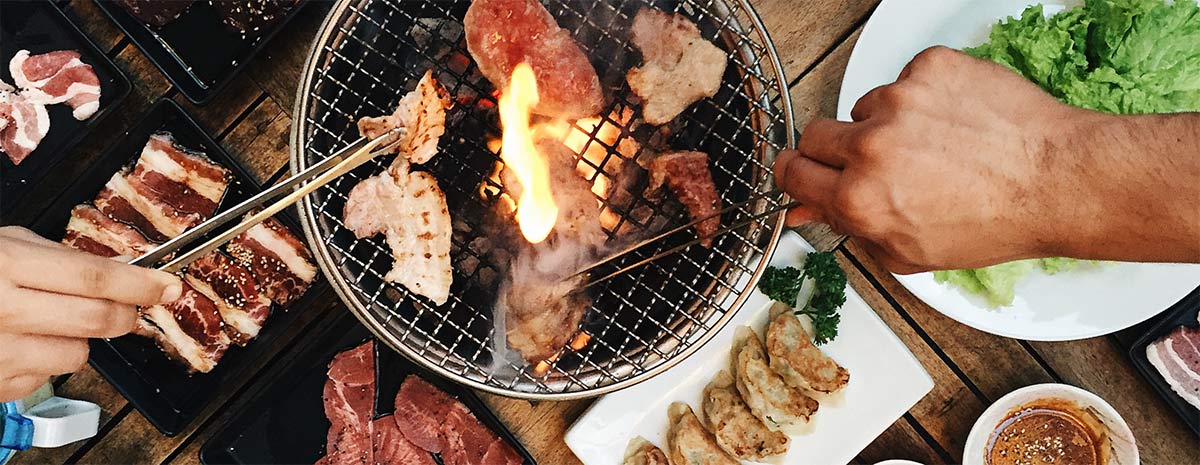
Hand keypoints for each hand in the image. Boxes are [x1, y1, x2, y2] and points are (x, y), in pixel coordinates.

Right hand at [0, 226, 181, 401]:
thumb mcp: (6, 244)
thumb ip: (62, 257)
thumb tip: (125, 269)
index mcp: (7, 265)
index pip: (96, 278)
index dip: (142, 284)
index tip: (169, 286)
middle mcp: (2, 310)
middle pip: (97, 320)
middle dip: (126, 314)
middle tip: (131, 307)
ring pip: (76, 355)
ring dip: (76, 340)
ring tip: (42, 321)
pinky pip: (43, 377)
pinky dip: (41, 362)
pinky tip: (16, 342)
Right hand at [774, 46, 1090, 273]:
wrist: (1060, 180)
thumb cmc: (995, 222)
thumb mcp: (909, 251)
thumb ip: (851, 229)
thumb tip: (810, 211)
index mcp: (859, 198)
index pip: (792, 174)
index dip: (798, 175)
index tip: (804, 171)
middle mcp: (871, 146)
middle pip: (814, 135)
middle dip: (831, 151)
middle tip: (866, 162)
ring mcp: (900, 100)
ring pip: (865, 107)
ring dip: (886, 125)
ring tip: (932, 147)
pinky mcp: (931, 68)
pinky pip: (906, 81)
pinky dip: (924, 99)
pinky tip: (954, 123)